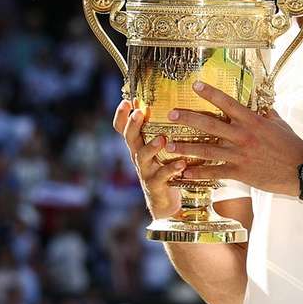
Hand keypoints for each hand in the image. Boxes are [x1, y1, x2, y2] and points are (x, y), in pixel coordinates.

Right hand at [113, 99, 187, 218]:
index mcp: (139, 144)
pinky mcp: (156, 185)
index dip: (121, 116)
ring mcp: (145, 170)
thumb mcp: (161, 149)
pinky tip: (181, 164)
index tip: (126, 101)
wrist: (165, 202)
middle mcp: (138, 156)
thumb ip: (163, 130)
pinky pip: (162, 176)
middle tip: (138, 113)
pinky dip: (171, 169)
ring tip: (162, 139)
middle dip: (133, 125)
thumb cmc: (165, 168)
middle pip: (130, 138)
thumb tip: (176, 104)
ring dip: (151, 146)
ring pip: (143, 157)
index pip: (122, 128)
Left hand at [171, 82, 302, 196]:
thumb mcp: (279, 124)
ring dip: (186, 147)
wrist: (301, 171)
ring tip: (168, 146)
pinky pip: (215, 173)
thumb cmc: (291, 146)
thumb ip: (266, 114)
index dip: (210, 93)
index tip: (195, 85)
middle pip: (210, 124)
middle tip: (171, 115)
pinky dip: (199, 173)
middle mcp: (243, 136)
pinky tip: (184, 173)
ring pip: (207, 150)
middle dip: (189, 119)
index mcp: (252, 121)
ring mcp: (240, 155)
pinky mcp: (240, 173)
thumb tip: (260, 105)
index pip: (227, 103)